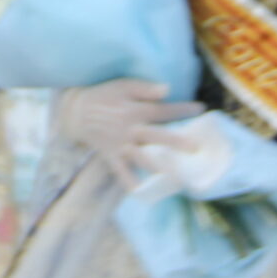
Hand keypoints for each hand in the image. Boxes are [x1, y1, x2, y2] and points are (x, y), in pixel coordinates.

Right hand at [54, 79, 200, 184]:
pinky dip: (128, 180)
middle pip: (157, 135)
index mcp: (136, 110)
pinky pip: (120, 170)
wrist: (75, 111)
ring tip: (173, 176)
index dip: (182, 110)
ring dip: (157, 166)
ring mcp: (120, 144)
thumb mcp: (123, 85)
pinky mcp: (111, 155)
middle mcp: (130, 129)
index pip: (164, 110)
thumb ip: (145, 88)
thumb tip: (167, 89)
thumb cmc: (103, 95)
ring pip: (142, 156)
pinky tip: (139, 192)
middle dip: (176, 142)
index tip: (201, 109)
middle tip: (196, 148)